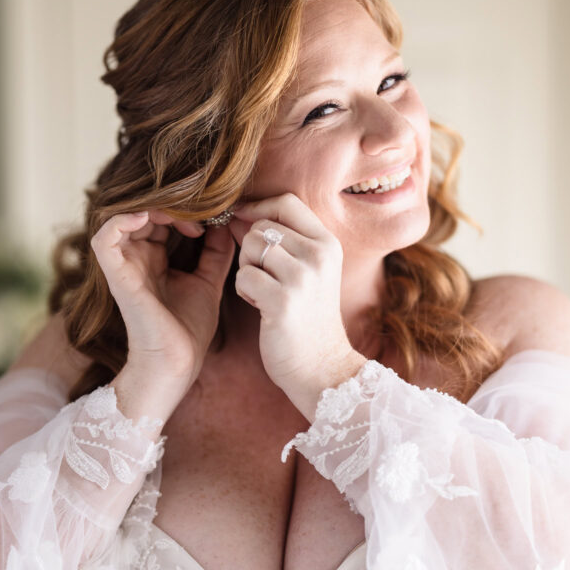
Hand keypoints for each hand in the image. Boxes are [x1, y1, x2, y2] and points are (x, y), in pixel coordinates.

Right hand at [90, 211, 234, 395]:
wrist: (178, 361)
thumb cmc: (189, 330)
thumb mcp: (208, 281)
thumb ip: (216, 252)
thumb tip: (226, 222)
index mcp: (154, 259)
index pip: (159, 217)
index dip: (182, 210)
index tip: (210, 221)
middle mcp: (135, 259)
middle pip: (142, 212)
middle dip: (170, 206)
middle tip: (198, 218)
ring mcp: (124, 265)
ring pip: (122, 216)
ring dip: (151, 208)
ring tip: (178, 219)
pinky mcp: (116, 275)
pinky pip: (104, 236)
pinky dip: (122, 220)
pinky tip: (149, 219)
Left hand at [230, 194, 365, 418]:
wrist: (323, 368)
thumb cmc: (309, 318)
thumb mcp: (311, 272)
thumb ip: (285, 242)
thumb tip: (241, 214)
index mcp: (328, 244)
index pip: (286, 202)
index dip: (258, 208)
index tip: (244, 222)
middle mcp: (318, 255)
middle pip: (262, 227)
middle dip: (251, 250)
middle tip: (264, 278)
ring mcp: (302, 277)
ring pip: (250, 248)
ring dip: (247, 270)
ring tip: (264, 292)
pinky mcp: (282, 301)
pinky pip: (243, 276)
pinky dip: (244, 291)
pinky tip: (260, 307)